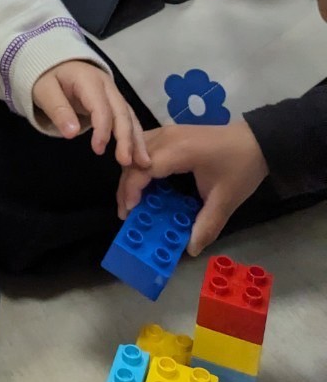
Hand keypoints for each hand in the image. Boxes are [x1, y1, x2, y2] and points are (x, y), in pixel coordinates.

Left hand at [33, 61, 149, 167]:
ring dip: (137, 139)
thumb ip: (58, 110)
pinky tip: (139, 153)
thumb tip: (72, 133)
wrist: (54, 63)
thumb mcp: (44, 90)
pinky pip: (127, 118)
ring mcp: (113, 93)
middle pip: (121, 112)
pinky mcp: (114, 102)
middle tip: (126, 162)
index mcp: (89, 80)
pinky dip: (134, 135)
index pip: (101, 107)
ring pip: (129, 116)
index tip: (98, 150)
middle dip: (126, 137)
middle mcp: (107, 85)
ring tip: (143, 162)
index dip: (102, 129)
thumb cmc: (47, 77)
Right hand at [117, 121, 268, 255]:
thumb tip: (190, 249)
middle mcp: (167, 137)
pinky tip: (146, 184)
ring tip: (133, 201)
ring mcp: (166, 131)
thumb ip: (207, 225)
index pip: (143, 168)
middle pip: (133, 159)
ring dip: (130, 175)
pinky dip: (138, 166)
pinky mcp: (169, 133)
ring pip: (135, 151)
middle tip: (128, 214)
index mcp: (179, 151)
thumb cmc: (240, 167)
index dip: (131, 190)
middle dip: (126, 187)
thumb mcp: (226, 199)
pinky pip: (143, 147)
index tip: (130, 212)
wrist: (255, 141)